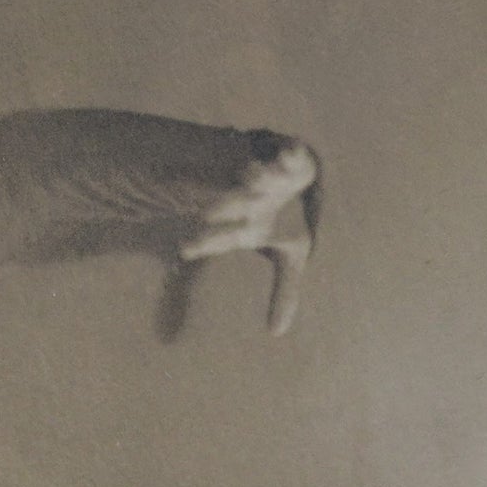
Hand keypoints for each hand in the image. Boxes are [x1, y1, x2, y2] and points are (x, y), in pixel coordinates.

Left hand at [177, 135, 319, 335]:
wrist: (303, 175)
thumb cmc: (287, 217)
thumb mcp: (291, 255)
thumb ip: (284, 292)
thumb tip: (276, 334)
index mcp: (245, 222)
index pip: (221, 235)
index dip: (205, 242)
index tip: (183, 249)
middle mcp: (252, 197)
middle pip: (232, 202)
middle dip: (222, 205)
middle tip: (207, 210)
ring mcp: (271, 174)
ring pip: (256, 174)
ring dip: (253, 176)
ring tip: (251, 175)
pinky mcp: (291, 155)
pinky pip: (290, 152)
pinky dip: (291, 153)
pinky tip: (290, 154)